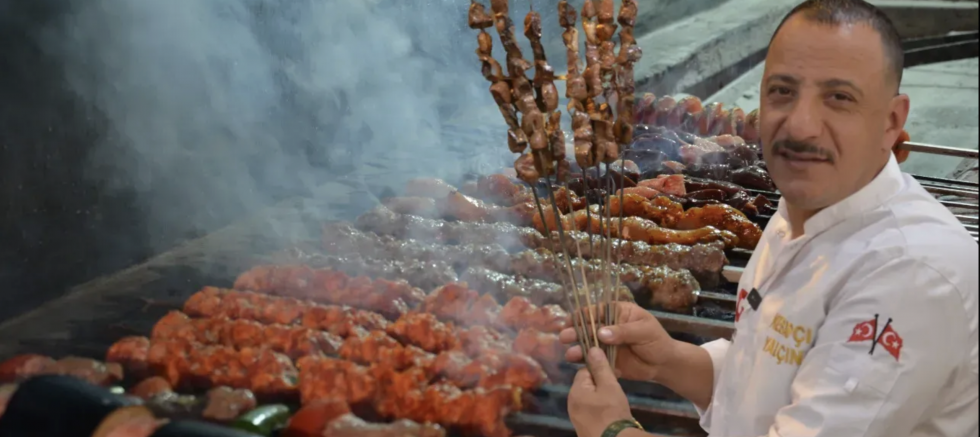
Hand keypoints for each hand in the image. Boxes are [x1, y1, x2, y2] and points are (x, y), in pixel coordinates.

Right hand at [560, 302, 675, 381]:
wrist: (664, 365)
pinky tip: (577, 363)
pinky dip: (585, 361)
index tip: (571, 320)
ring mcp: (606, 344)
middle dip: (575, 332)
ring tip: (569, 354)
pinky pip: (593, 359)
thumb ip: (623, 331)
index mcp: (618, 313)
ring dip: (577, 348)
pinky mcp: (605, 360)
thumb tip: (601, 333)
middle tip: (564, 337)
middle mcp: (608, 327)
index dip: (583, 315)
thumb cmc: (657, 341)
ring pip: (587, 344)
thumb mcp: (644, 331)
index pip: (597, 311)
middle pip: (588, 327)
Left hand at [568, 347, 634, 436]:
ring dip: (600, 397)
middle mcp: (571, 402)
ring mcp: (575, 416)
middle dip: (600, 384)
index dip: (599, 370)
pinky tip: (610, 413)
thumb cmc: (612, 412)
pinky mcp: (582, 426)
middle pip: (586, 384)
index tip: (613, 373)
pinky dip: (599, 409)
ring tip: (614, 402)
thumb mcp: (609, 386)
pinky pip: (590, 411)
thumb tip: (592, 348)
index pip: (585, 370)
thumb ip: (601, 367)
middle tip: (615, 389)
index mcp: (575, 390)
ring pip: (589, 398)